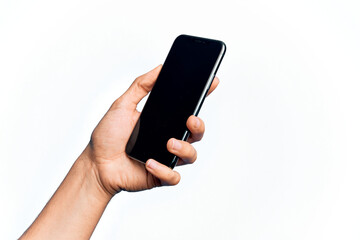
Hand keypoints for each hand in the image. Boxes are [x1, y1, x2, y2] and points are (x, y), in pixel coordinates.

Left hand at [86, 65, 218, 195]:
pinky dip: (164, 170)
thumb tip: (159, 68)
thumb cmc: (108, 136)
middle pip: (196, 132)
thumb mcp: (122, 105)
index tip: (211, 82)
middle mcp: (169, 139)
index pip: (187, 108)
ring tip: (168, 144)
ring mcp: (166, 158)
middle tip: (190, 119)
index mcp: (163, 121)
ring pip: (191, 155)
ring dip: (184, 149)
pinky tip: (149, 163)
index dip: (202, 96)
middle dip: (198, 126)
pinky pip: (173, 176)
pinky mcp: (161, 176)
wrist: (96, 164)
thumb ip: (140, 86)